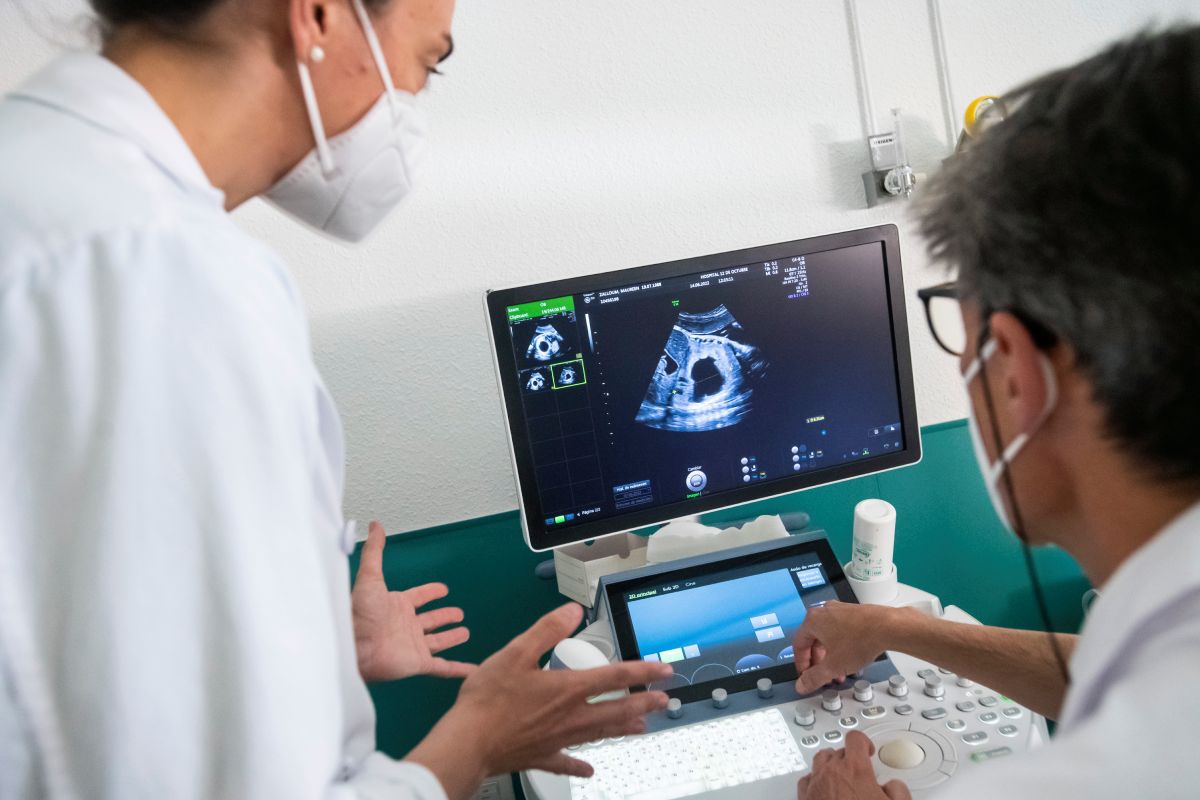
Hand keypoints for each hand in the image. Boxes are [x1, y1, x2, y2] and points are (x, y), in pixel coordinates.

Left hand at [352, 521, 474, 681]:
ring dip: (451, 637)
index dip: (430, 592)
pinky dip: (458, 669)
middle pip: (430, 620)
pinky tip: (471, 669)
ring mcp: (413, 645)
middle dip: (444, 616)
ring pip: (438, 642)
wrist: (356, 645)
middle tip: (458, 613)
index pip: (418, 597)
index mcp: (396, 606)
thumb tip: (374, 525)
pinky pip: (443, 667)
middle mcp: (406, 626)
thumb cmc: (359, 613)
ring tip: (464, 632)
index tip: (442, 589)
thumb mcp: (369, 576)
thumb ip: (375, 552)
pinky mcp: (418, 663)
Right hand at [409, 603, 672, 790]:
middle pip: (616, 709)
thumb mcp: (516, 653)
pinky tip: (589, 769)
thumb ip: (547, 630)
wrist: (468, 743)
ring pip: (599, 733)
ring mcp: (558, 739)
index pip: (614, 677)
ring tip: (642, 727)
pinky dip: (579, 764)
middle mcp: (570, 716)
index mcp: (567, 688)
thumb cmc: (489, 699)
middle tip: (664, 701)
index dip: (642, 672)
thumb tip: (572, 611)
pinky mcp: (541, 756)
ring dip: (622, 728)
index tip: (664, 671)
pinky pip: (566, 761)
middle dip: (643, 703)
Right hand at [793, 602, 895, 692]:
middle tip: (823, 675)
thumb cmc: (861, 639)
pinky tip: (851, 659)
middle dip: (819, 662)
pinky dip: (841, 647)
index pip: (798, 645)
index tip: (806, 675)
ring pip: (828, 637)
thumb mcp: (832, 666)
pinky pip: (841, 632)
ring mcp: (840, 611)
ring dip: (831, 657)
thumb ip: (814, 678)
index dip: (801, 664)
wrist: (888, 627)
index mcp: (813, 620)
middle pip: (813, 641)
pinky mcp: (854, 613)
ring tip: (839, 671)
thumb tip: (803, 684)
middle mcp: (824, 612)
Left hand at [796, 732, 910, 799]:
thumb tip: (894, 786)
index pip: (855, 739)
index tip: (867, 749)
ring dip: (830, 763)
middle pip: (838, 751)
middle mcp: (832, 772)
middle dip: (848, 757)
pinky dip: (814, 778)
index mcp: (855, 769)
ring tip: (839, 772)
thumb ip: (898, 790)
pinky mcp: (804, 798)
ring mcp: (816, 784)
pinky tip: (821, 785)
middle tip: (858, 768)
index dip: (863, 741)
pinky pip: (806, 779)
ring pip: (819, 761)